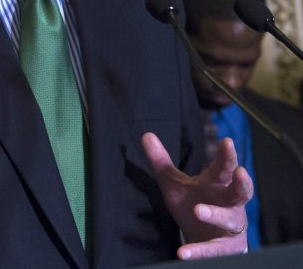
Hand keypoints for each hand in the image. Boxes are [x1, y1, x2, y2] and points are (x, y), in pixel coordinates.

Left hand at [141, 132, 252, 259]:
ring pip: (229, 219)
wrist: (201, 237)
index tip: (227, 142)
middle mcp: (229, 203)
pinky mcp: (225, 248)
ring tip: (199, 210)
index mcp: (217, 183)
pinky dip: (199, 251)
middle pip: (240, 191)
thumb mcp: (173, 182)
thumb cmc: (192, 202)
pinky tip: (184, 253)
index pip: (224, 167)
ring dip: (216, 214)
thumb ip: (160, 161)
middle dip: (241, 182)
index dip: (227, 155)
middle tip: (240, 171)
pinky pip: (213, 250)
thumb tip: (146, 135)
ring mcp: (230, 225)